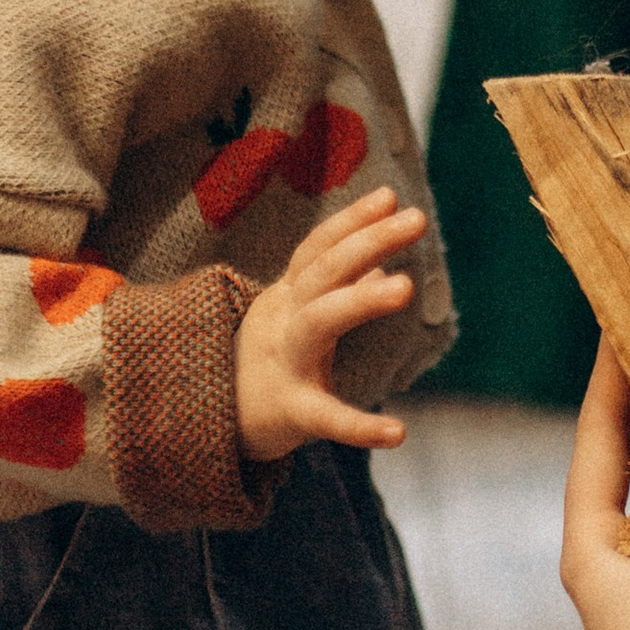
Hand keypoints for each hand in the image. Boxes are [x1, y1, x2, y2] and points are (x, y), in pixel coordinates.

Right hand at [233, 187, 425, 462]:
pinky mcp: (291, 411)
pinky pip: (326, 416)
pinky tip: (398, 433)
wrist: (212, 426)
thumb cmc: (271, 364)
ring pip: (319, 322)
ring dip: (361, 300)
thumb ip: (337, 291)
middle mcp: (283, 320)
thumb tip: (382, 264)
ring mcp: (285, 363)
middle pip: (323, 271)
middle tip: (416, 218)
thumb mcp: (299, 319)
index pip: (318, 249)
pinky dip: (360, 427)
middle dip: (368, 241)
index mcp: (287, 297)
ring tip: (406, 286)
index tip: (391, 196)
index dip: (351, 221)